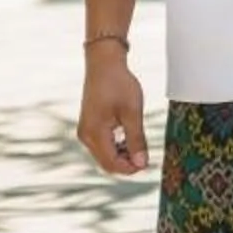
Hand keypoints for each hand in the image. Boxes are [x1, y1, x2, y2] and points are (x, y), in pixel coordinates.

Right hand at [79, 51, 149, 176]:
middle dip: (127, 164)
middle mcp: (86, 136)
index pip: (112, 164)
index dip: (131, 168)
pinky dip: (116, 147)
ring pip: (104, 156)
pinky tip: (129, 138)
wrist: (103, 63)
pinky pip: (102, 146)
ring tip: (139, 144)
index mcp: (95, 133)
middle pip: (107, 163)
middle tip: (145, 155)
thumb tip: (142, 163)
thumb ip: (136, 140)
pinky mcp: (89, 127)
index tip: (147, 162)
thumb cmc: (118, 83)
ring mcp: (85, 132)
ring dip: (122, 156)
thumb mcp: (132, 112)